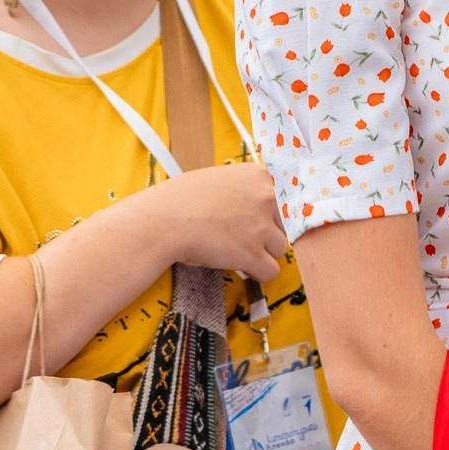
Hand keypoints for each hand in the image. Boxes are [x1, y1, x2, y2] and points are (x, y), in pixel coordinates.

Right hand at [137, 162, 285, 280]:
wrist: (160, 222)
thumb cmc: (180, 201)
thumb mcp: (220, 180)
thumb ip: (247, 189)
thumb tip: (263, 202)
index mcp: (260, 176)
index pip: (288, 198)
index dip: (275, 213)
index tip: (265, 221)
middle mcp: (267, 197)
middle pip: (286, 224)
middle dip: (268, 234)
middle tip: (243, 237)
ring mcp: (261, 225)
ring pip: (280, 249)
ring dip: (262, 253)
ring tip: (235, 250)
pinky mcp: (252, 253)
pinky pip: (271, 271)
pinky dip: (258, 273)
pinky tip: (241, 266)